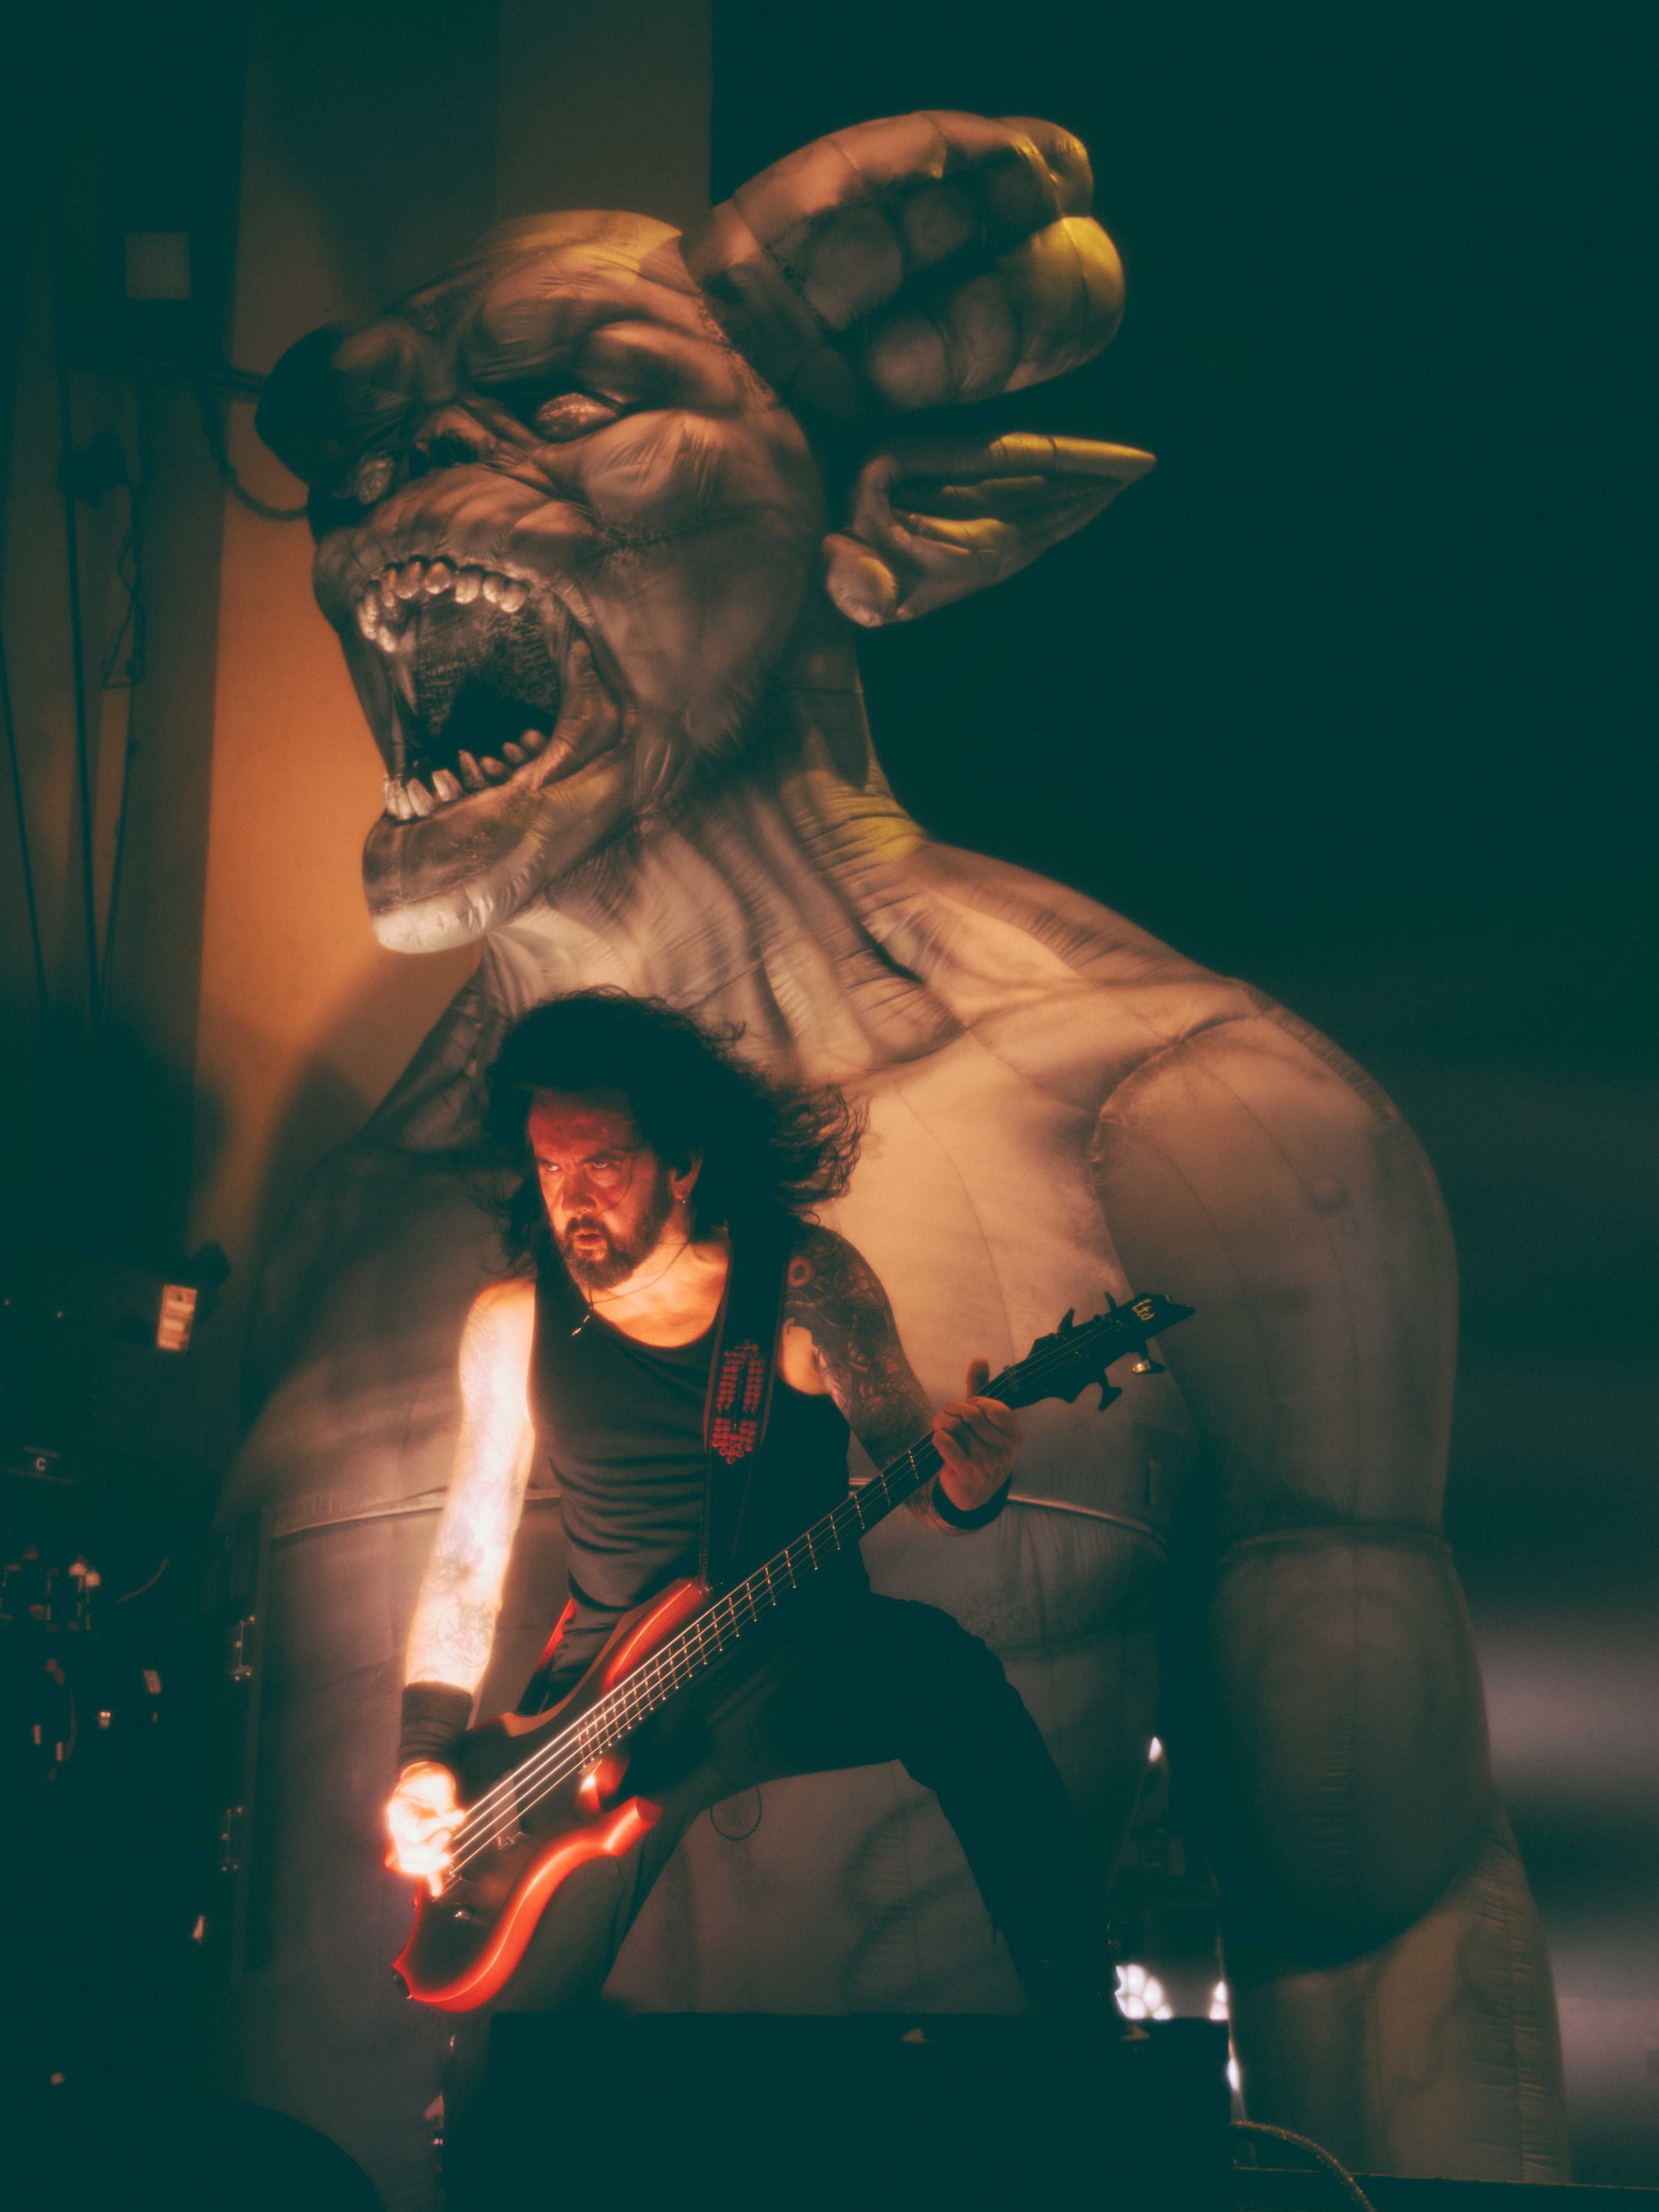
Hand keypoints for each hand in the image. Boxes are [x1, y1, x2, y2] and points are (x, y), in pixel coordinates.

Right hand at [385, 1761, 462, 1894]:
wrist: (425, 1776)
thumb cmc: (428, 1778)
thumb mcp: (438, 1782)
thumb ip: (446, 1802)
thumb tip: (456, 1817)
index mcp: (399, 1809)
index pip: (414, 1832)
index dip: (433, 1829)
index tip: (445, 1820)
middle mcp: (399, 1827)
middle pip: (408, 1854)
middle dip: (431, 1850)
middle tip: (447, 1835)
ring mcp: (407, 1838)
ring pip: (411, 1864)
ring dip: (431, 1865)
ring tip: (447, 1856)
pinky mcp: (420, 1844)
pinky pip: (422, 1865)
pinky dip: (431, 1877)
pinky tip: (437, 1888)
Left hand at [933, 1357, 1020, 1513]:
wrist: (975, 1493)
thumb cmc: (981, 1448)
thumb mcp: (986, 1422)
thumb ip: (982, 1389)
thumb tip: (979, 1359)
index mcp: (1014, 1435)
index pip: (994, 1407)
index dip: (977, 1401)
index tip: (970, 1404)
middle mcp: (1003, 1450)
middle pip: (970, 1414)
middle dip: (953, 1407)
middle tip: (948, 1411)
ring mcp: (985, 1463)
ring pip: (954, 1427)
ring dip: (941, 1421)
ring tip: (941, 1423)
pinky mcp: (965, 1472)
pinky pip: (944, 1443)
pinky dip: (937, 1436)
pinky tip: (939, 1439)